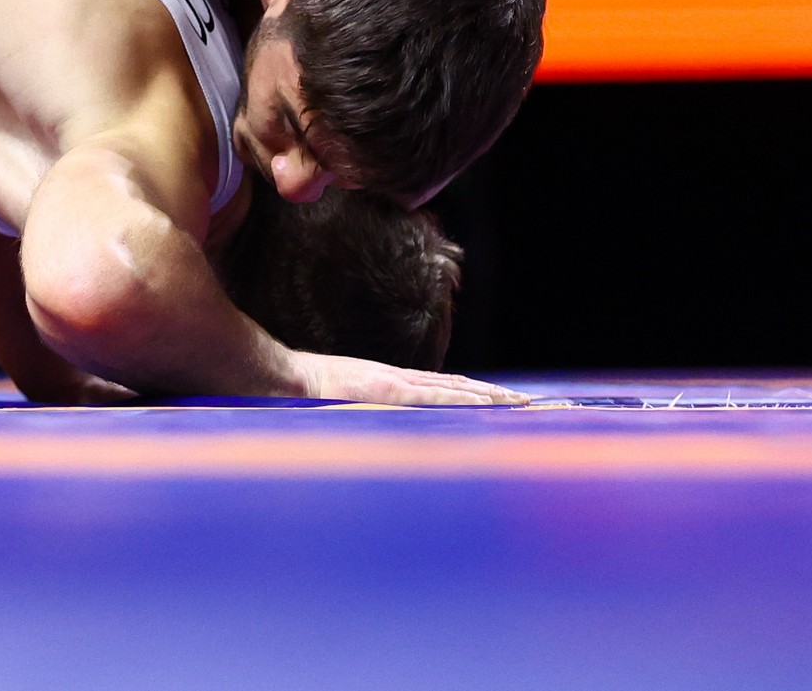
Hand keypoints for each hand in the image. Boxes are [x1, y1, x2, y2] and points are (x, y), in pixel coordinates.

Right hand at [288, 352, 528, 406]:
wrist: (284, 379)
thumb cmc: (306, 395)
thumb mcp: (342, 404)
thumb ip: (364, 412)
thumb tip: (379, 432)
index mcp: (390, 383)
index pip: (442, 387)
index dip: (474, 392)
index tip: (502, 400)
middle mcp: (399, 379)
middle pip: (457, 385)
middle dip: (494, 395)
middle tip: (528, 403)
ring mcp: (394, 383)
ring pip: (452, 387)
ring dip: (488, 396)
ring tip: (518, 403)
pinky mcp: (388, 390)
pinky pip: (432, 395)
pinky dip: (460, 397)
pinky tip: (483, 402)